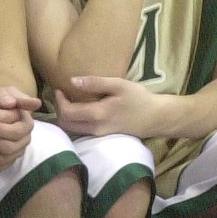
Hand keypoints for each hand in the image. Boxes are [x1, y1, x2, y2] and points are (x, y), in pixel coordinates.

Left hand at [54, 75, 173, 137]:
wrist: (157, 118)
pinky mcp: (104, 136)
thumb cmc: (139, 99)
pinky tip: (81, 110)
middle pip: (65, 125)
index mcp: (97, 115)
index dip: (59, 101)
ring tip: (70, 102)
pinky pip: (82, 131)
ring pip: (73, 130)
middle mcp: (95, 129)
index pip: (67, 112)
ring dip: (67, 117)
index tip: (60, 89)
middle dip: (60, 110)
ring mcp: (99, 135)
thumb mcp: (119, 85)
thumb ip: (95, 82)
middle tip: (63, 96)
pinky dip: (75, 122)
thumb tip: (72, 81)